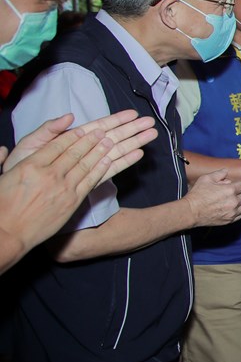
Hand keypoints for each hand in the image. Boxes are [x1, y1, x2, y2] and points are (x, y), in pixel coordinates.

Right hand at [0, 126, 119, 261]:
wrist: (8, 233)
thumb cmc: (1, 206)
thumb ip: (1, 160)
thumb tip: (2, 148)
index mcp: (30, 165)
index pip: (56, 145)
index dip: (72, 135)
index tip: (82, 129)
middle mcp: (49, 174)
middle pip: (74, 152)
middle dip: (90, 140)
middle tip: (101, 131)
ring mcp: (62, 188)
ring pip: (84, 165)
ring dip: (99, 152)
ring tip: (109, 142)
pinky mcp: (71, 202)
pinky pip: (89, 182)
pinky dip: (99, 171)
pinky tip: (107, 162)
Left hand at [5, 110, 156, 182]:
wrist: (16, 201)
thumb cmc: (19, 170)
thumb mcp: (30, 146)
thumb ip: (48, 130)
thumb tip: (70, 116)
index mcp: (71, 141)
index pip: (98, 126)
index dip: (116, 120)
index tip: (132, 114)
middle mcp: (83, 152)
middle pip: (112, 137)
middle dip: (132, 130)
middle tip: (151, 123)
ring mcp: (88, 166)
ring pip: (116, 152)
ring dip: (134, 143)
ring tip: (152, 135)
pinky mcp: (89, 181)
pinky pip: (110, 170)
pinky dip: (124, 162)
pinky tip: (138, 154)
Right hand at [184, 169, 240, 226]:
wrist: (191, 212)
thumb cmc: (197, 194)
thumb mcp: (206, 179)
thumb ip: (219, 174)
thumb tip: (226, 171)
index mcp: (230, 190)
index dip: (236, 184)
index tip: (231, 186)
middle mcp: (233, 202)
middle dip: (239, 193)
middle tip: (231, 193)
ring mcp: (232, 212)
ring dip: (239, 203)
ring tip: (231, 201)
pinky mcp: (229, 221)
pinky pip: (239, 215)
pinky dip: (236, 212)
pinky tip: (229, 209)